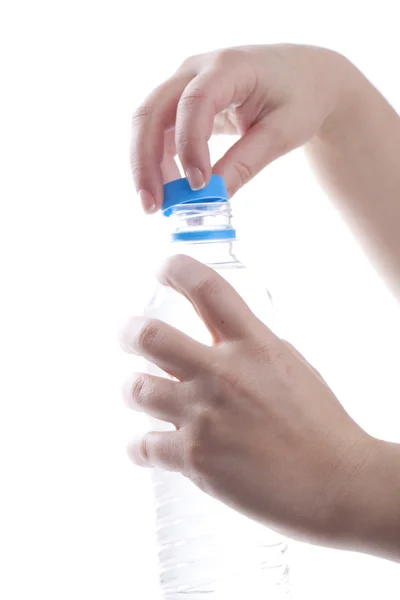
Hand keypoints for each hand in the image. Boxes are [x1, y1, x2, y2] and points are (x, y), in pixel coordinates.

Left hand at [119, 255, 378, 548]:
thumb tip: (221, 342)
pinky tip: (147, 447)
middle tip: (128, 335)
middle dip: (129, 332)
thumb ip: (252, 349)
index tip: (163, 268)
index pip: (207, 288)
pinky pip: (142, 445)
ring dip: (133, 390)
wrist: (335, 483)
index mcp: (253, 345)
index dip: (177, 268)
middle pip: (150, 335)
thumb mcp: (290, 367)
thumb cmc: (319, 425)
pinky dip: (139, 447)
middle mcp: (223, 373)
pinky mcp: (194, 458)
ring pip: (136, 389)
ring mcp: (204, 415)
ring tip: (141, 394)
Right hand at [131, 44, 350, 211]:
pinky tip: (170, 190)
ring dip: (146, 166)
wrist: (304, 76)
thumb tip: (212, 198)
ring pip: (147, 124)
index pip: (195, 103)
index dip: (190, 146)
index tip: (197, 187)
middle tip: (151, 206)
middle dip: (146, 162)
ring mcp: (184, 84)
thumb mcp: (283, 132)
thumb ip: (247, 162)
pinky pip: (159, 132)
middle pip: (152, 112)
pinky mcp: (181, 102)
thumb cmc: (300, 98)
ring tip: (157, 206)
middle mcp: (195, 69)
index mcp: (228, 66)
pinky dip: (160, 163)